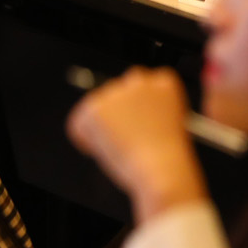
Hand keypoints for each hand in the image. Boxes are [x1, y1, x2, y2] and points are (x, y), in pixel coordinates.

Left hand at [65, 68, 206, 223]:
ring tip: (114, 146)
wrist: (160, 165)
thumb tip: (122, 122)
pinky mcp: (95, 107)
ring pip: (98, 104)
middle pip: (119, 90)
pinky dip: (84, 139)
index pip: (145, 83)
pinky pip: (79, 123)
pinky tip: (100, 150)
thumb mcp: (167, 124)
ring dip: (101, 122)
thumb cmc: (167, 155)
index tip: (138, 123)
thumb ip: (147, 114)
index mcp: (165, 83)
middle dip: (117, 110)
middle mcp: (141, 81)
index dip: (138, 105)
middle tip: (120, 136)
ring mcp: (117, 92)